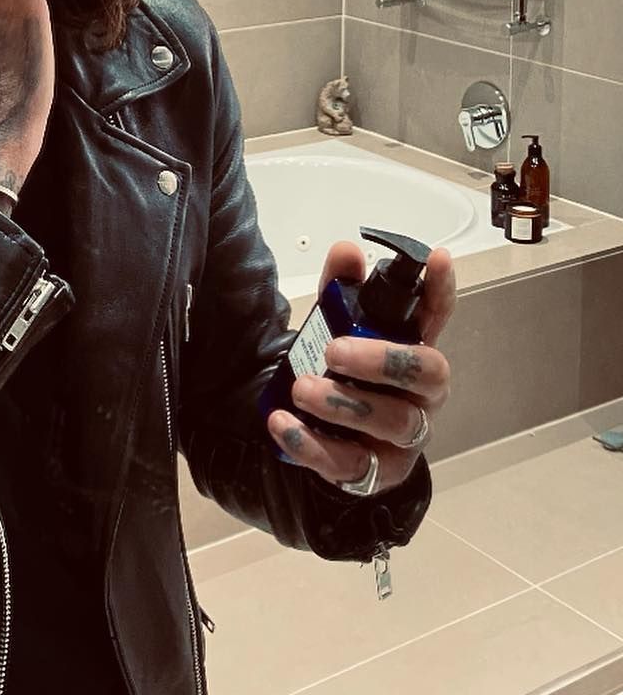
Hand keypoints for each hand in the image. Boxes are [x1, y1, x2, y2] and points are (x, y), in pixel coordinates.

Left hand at [267, 240, 454, 493]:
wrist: (332, 444)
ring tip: (303, 388)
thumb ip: (340, 291)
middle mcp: (421, 395)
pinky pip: (350, 463)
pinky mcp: (374, 473)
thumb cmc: (345, 379)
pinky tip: (283, 423)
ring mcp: (403, 438)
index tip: (436, 258)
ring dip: (344, 403)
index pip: (437, 317)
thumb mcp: (337, 329)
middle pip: (428, 373)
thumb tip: (346, 251)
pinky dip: (312, 444)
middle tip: (334, 349)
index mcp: (415, 353)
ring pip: (393, 421)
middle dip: (383, 358)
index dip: (441, 289)